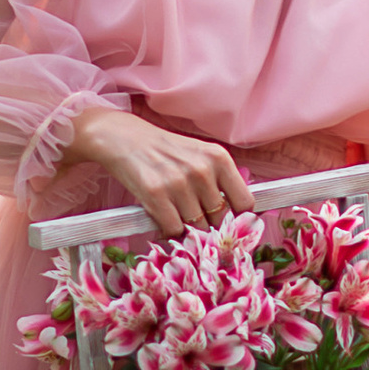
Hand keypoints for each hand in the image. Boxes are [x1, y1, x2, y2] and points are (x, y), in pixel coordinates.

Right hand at [69, 107, 253, 238]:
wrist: (123, 138)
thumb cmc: (163, 150)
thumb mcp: (199, 156)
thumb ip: (219, 182)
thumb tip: (234, 218)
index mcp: (218, 158)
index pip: (245, 202)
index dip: (237, 217)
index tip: (226, 221)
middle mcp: (202, 170)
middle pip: (220, 219)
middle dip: (209, 225)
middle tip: (194, 219)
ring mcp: (179, 183)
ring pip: (197, 228)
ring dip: (187, 229)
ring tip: (175, 215)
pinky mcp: (155, 195)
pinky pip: (174, 229)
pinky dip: (169, 231)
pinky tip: (162, 218)